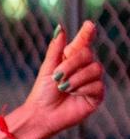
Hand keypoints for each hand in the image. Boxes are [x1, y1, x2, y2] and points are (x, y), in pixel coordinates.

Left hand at [15, 21, 104, 136]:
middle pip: (88, 54)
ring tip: (63, 88)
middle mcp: (84, 68)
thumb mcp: (48, 68)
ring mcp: (92, 81)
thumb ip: (56, 49)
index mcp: (71, 59)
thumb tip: (61, 28)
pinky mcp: (96, 95)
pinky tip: (73, 95)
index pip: (83, 42)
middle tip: (57, 76)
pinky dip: (81, 89)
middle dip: (71, 64)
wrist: (42, 114)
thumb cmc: (43, 92)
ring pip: (94, 70)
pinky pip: (96, 85)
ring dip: (75, 79)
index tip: (88, 25)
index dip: (86, 33)